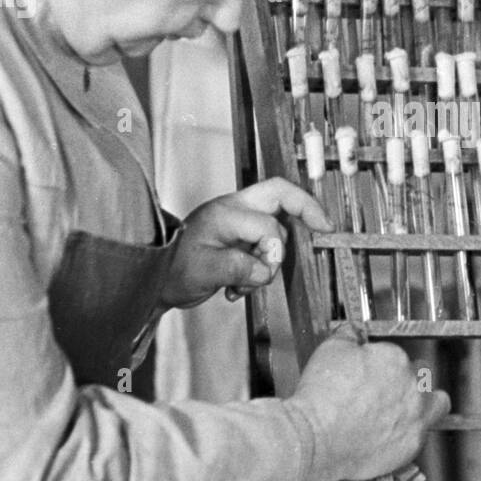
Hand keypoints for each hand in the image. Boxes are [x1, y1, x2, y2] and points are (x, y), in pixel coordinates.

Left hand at [160, 178, 332, 308]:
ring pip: (276, 227)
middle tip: (325, 227)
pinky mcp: (239, 236)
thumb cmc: (172, 270)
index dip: (275, 252)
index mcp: (225, 213)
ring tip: (246, 284)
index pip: (268, 225)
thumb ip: (238, 268)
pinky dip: (261, 266)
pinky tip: (240, 287)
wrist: (154, 278)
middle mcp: (235, 210)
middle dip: (306, 208)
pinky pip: (266, 243)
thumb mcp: (203, 271)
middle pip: (281, 194)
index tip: (267, 273)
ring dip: (271, 257)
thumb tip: (265, 271)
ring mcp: (238, 221)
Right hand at [289, 324, 450, 480]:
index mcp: (395, 358)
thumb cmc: (321, 397)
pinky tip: (390, 437)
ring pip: (437, 404)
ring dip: (425, 404)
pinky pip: (421, 435)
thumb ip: (348, 336)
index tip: (371, 374)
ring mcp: (416, 416)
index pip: (396, 356)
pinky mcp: (413, 444)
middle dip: (408, 381)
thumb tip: (354, 332)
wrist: (316, 439)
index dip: (381, 365)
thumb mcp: (330, 350)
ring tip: (405, 411)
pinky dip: (409, 434)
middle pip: (422, 376)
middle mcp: (412, 385)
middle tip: (387, 391)